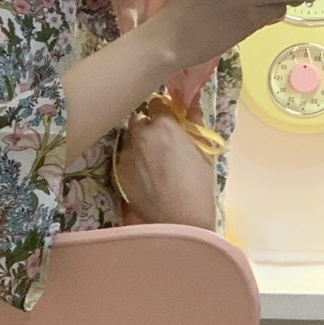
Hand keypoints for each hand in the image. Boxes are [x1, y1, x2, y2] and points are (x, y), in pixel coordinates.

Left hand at [115, 103, 216, 229]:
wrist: (181, 221)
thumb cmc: (200, 185)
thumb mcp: (204, 151)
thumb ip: (196, 123)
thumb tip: (192, 103)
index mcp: (164, 124)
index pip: (157, 104)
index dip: (163, 112)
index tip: (168, 121)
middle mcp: (141, 134)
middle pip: (140, 119)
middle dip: (148, 126)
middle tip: (160, 142)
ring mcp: (127, 153)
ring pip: (130, 139)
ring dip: (138, 144)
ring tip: (151, 162)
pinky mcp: (118, 172)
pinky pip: (124, 159)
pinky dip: (132, 163)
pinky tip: (144, 177)